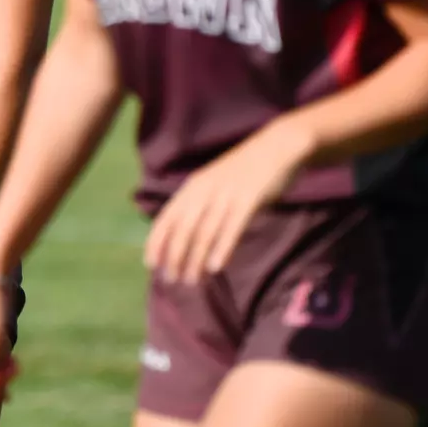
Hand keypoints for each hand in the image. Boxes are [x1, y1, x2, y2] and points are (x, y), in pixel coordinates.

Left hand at [144, 119, 313, 284]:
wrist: (277, 146)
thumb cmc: (245, 170)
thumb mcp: (214, 184)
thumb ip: (201, 206)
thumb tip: (187, 236)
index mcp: (193, 187)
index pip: (166, 217)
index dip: (156, 240)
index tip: (150, 264)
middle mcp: (204, 190)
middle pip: (182, 227)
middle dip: (174, 255)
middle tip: (171, 279)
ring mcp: (225, 194)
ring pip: (204, 231)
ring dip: (195, 258)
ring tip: (191, 280)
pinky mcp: (248, 199)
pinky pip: (232, 227)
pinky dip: (222, 248)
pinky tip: (216, 267)